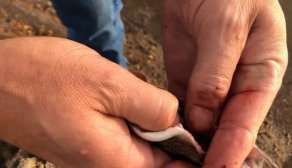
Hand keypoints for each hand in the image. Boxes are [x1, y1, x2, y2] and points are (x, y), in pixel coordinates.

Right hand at [0, 37, 193, 167]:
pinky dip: (133, 119)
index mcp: (120, 163)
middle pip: (160, 158)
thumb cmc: (45, 80)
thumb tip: (178, 119)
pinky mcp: (89, 146)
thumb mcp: (108, 84)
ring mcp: (97, 159)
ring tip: (138, 97)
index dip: (191, 146)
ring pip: (142, 146)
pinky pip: (124, 138)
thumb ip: (153, 106)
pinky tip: (124, 99)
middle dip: (170, 131)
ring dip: (150, 123)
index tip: (195, 122)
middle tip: (162, 101)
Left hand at [163, 0, 286, 166]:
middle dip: (214, 151)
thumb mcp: (226, 28)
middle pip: (227, 126)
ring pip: (204, 120)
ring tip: (182, 162)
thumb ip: (215, 74)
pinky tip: (169, 137)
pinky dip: (177, 123)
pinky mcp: (187, 78)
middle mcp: (237, 84)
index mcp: (262, 73)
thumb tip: (204, 119)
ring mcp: (210, 83)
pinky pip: (183, 107)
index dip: (233, 147)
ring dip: (194, 141)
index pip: (248, 119)